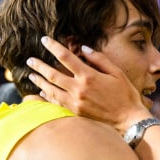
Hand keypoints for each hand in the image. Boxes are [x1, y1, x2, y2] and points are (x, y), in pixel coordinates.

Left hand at [27, 37, 151, 132]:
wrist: (129, 120)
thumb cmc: (126, 95)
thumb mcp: (117, 73)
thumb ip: (100, 59)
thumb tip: (84, 49)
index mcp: (89, 76)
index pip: (66, 57)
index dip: (53, 47)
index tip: (44, 40)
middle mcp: (79, 89)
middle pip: (52, 74)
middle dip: (39, 66)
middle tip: (30, 60)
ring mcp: (76, 103)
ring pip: (51, 90)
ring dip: (40, 82)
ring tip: (32, 76)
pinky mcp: (76, 113)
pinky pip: (57, 104)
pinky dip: (47, 97)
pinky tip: (42, 93)